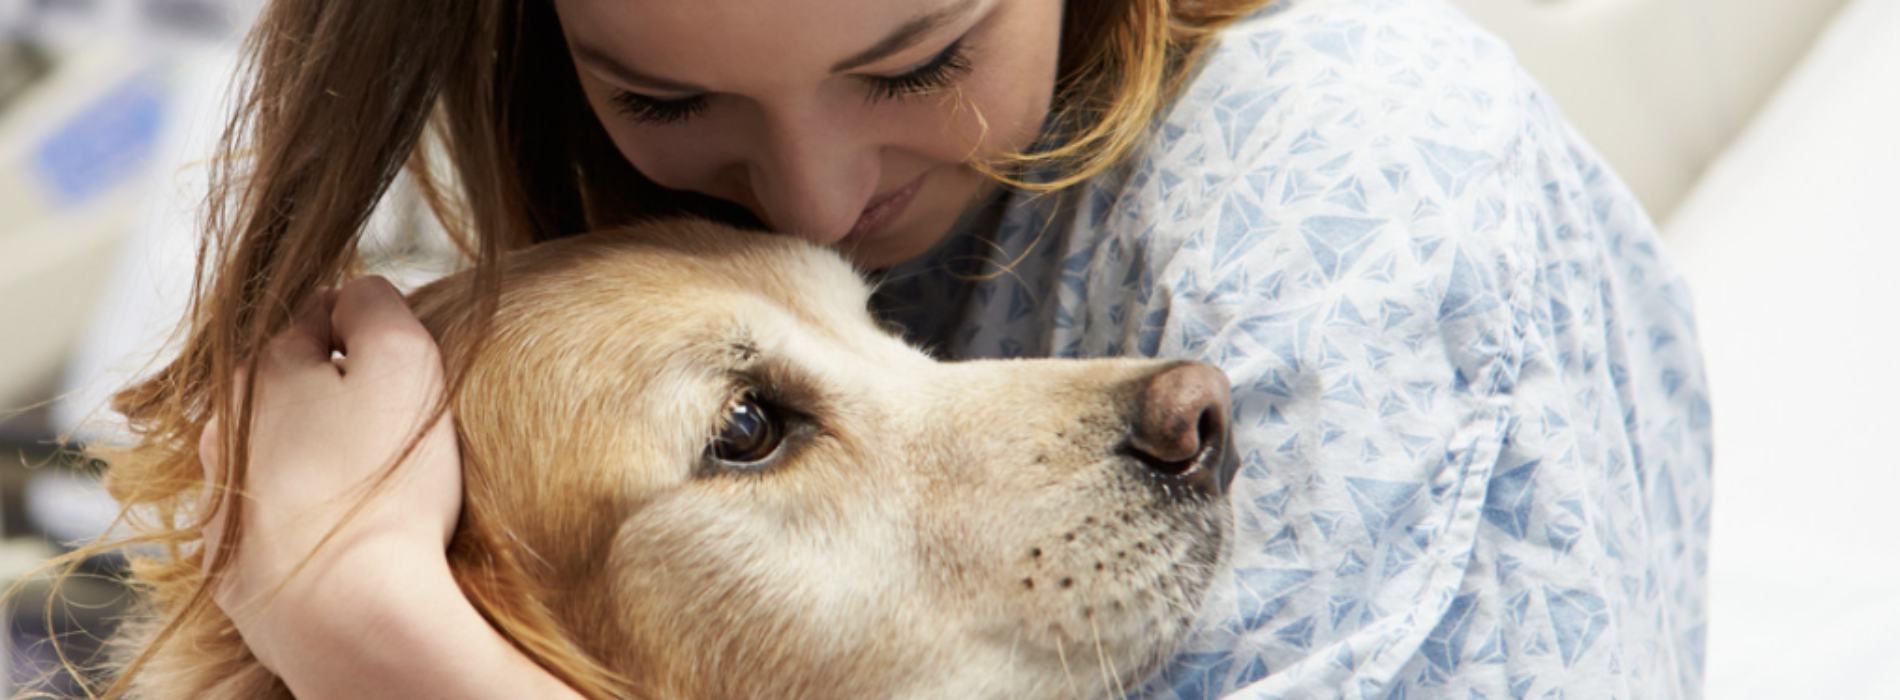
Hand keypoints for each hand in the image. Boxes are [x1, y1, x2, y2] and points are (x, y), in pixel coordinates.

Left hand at [199, 276, 461, 670]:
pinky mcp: (232, 564)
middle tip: (397, 426)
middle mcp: (223, 428)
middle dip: (336, 392)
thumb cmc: (383, 483)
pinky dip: (303, 518)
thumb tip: (357, 288)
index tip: (407, 364)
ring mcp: (221, 500)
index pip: (318, 313)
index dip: (370, 329)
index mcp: (260, 370)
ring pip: (275, 453)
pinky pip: (273, 520)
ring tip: (371, 487)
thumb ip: (377, 303)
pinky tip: (345, 536)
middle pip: (289, 385)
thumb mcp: (404, 361)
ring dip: (315, 456)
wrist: (346, 613)